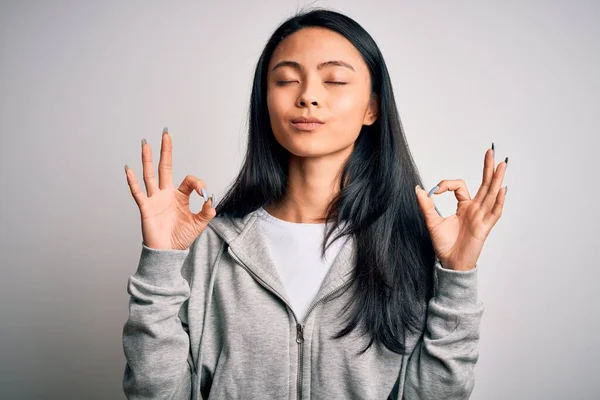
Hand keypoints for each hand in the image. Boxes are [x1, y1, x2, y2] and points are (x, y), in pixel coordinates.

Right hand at [124, 127, 215, 249]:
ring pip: (150, 175)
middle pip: (165, 168)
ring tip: (146, 143)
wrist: (167, 253)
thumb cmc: (181, 238)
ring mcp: (154, 200)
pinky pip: (138, 192)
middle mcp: (166, 194)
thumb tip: (211, 198)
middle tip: (166, 134)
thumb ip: (207, 211)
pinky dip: (132, 181)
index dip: (198, 184)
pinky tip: (128, 169)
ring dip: (148, 159)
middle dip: (166, 151)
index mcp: (180, 197)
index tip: (204, 193)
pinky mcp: (145, 208)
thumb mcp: (199, 224)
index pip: (189, 181)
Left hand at [415, 146, 506, 270]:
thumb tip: (418, 189)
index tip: (434, 191)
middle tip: (491, 151)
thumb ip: (426, 205)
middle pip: (484, 185)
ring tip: (501, 165)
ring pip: (491, 195)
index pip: (460, 187)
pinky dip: (498, 202)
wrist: (449, 262)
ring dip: (496, 179)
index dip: (447, 184)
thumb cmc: (444, 245)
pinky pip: (494, 213)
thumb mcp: (432, 221)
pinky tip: (501, 190)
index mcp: (464, 207)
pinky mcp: (484, 228)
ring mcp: (481, 218)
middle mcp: (475, 210)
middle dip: (487, 168)